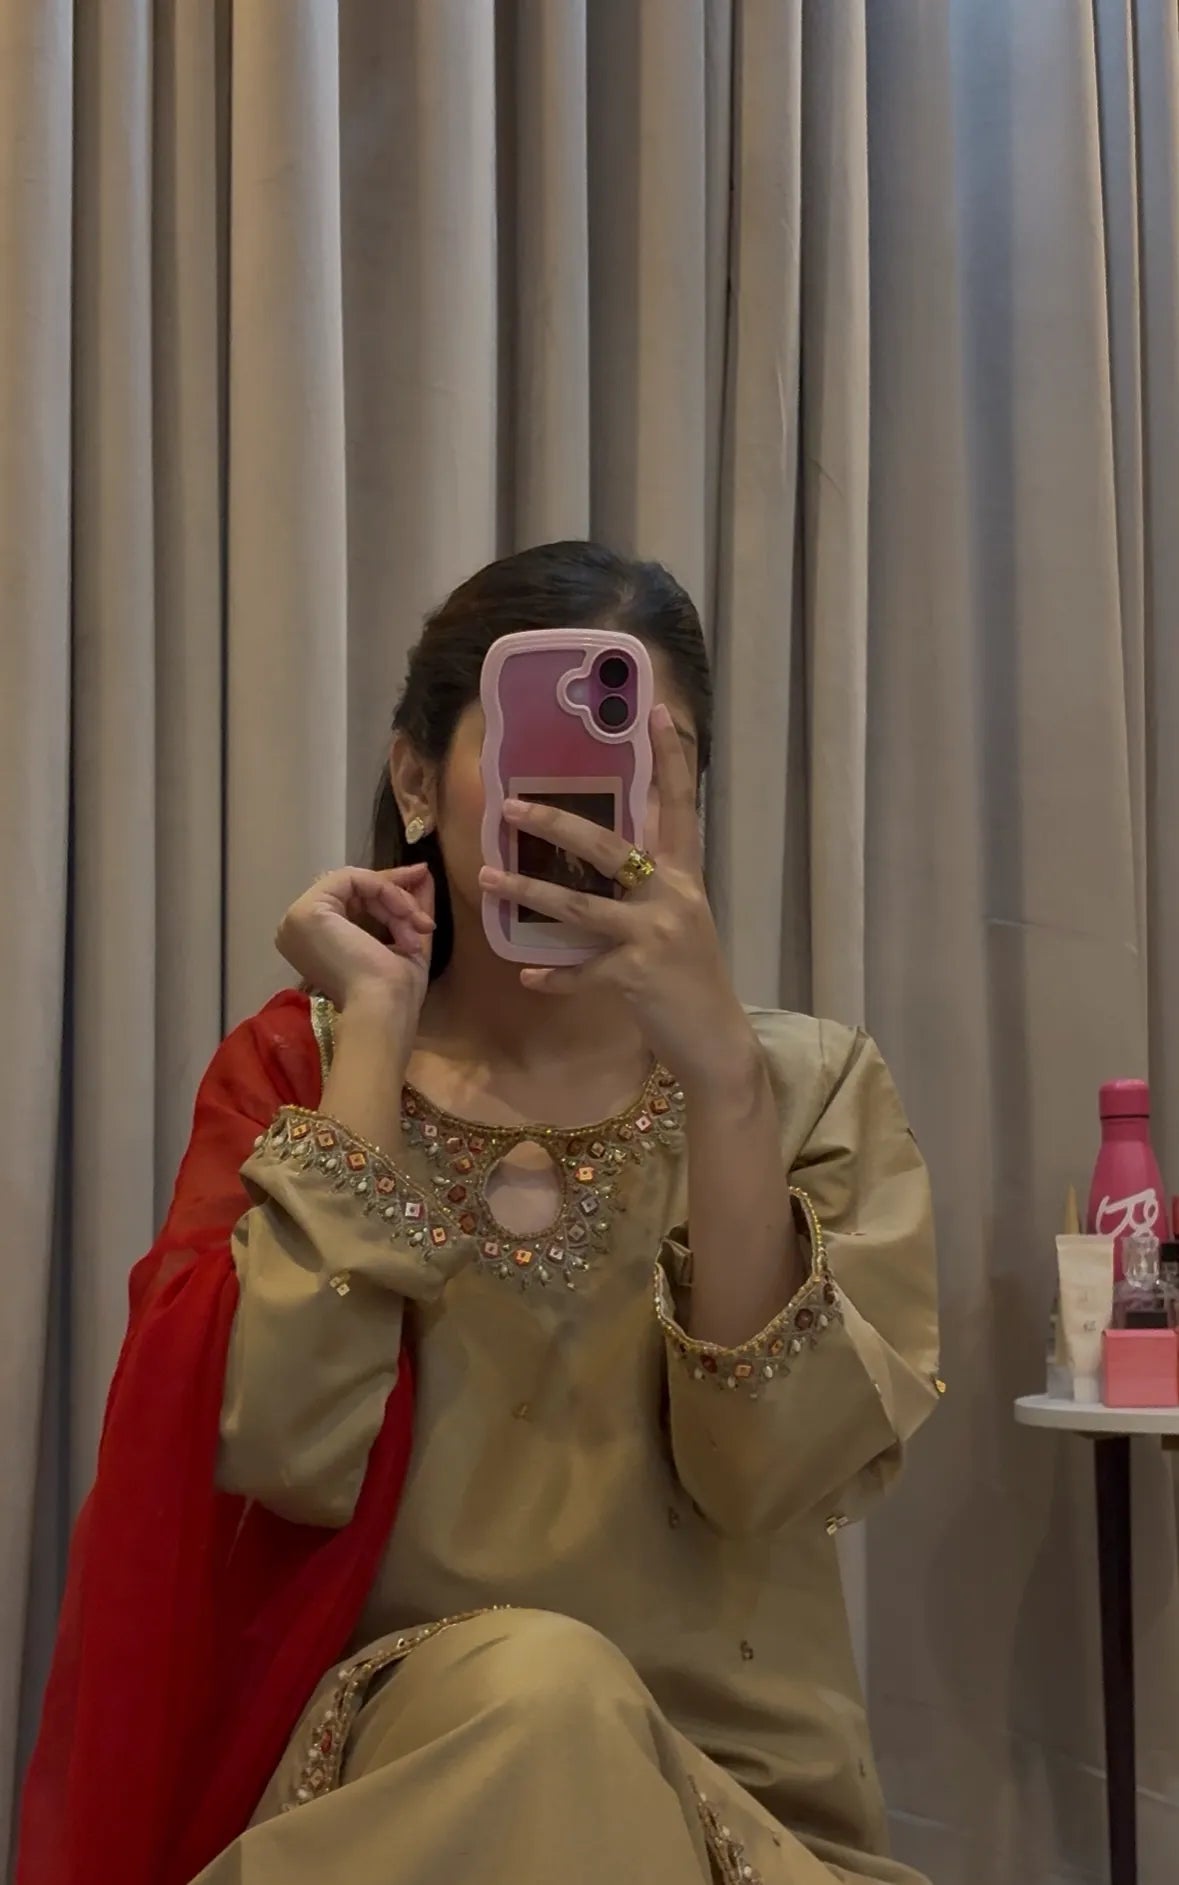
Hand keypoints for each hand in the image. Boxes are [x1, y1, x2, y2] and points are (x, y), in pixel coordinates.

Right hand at [275, 864, 434, 1018]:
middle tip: (424, 917)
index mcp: (315, 942)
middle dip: (397, 896)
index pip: (350, 900)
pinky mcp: (307, 910)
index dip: (388, 892)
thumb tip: (422, 871)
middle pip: (353, 891)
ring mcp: (298, 919)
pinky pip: (352, 879)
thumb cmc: (394, 991)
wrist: (383, 1010)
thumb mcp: (406, 938)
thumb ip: (409, 906)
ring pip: (356, 885)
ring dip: (396, 900)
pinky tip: (403, 915)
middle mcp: (298, 928)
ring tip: (418, 927)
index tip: (422, 882)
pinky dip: (384, 890)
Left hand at [478, 704, 754, 1091]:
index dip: (669, 758)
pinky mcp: (637, 975)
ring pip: (580, 906)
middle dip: (555, 825)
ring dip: (530, 894)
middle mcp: (672, 896)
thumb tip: (607, 851)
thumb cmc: (690, 978)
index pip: (678, 805)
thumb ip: (649, 885)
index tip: (652, 710)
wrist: (716, 1040)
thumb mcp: (680, 920)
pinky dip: (554, 975)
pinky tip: (529, 975)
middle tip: (510, 808)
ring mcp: (654, 935)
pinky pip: (582, 971)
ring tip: (490, 880)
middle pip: (608, 847)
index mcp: (685, 876)